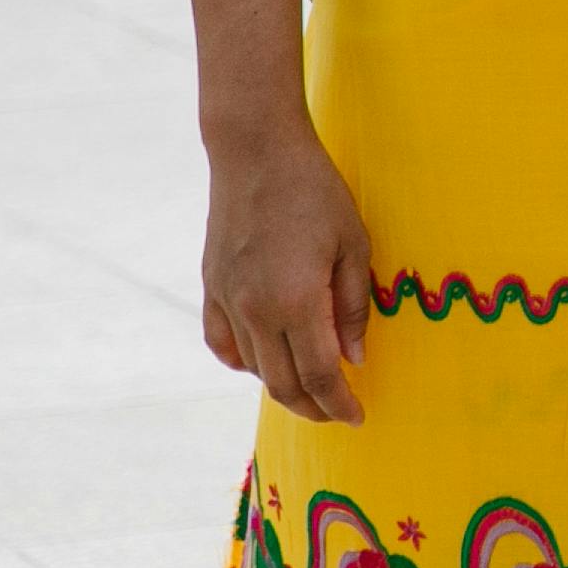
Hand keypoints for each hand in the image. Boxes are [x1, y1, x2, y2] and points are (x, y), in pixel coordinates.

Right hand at [202, 118, 373, 421]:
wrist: (255, 152)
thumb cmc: (315, 192)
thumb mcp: (353, 244)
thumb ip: (353, 306)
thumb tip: (354, 359)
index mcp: (296, 301)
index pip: (319, 374)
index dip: (339, 403)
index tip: (357, 416)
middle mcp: (255, 309)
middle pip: (282, 383)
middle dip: (313, 406)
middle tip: (337, 412)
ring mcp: (227, 301)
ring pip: (253, 368)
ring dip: (282, 386)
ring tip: (310, 389)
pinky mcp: (211, 288)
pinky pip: (222, 344)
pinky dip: (244, 363)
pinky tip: (263, 363)